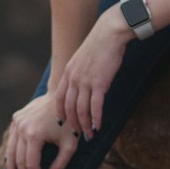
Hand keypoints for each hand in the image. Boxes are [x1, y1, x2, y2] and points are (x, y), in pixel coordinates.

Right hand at [5, 93, 79, 168]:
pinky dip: (11, 153)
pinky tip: (12, 164)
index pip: (31, 164)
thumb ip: (62, 163)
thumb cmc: (69, 122)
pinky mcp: (16, 118)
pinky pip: (11, 139)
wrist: (60, 97)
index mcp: (34, 135)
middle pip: (19, 159)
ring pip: (10, 150)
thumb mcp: (70, 144)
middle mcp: (22, 128)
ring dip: (11, 168)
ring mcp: (17, 122)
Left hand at [53, 9, 128, 139]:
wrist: (109, 32)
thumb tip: (83, 83)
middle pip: (69, 107)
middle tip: (77, 135)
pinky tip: (98, 127)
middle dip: (72, 123)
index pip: (59, 97)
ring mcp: (85, 81)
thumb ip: (80, 71)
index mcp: (68, 72)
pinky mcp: (99, 83)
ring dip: (85, 125)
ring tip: (89, 135)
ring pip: (81, 110)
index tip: (62, 122)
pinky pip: (95, 106)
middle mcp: (73, 78)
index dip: (60, 111)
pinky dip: (96, 119)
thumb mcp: (83, 58)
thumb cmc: (100, 44)